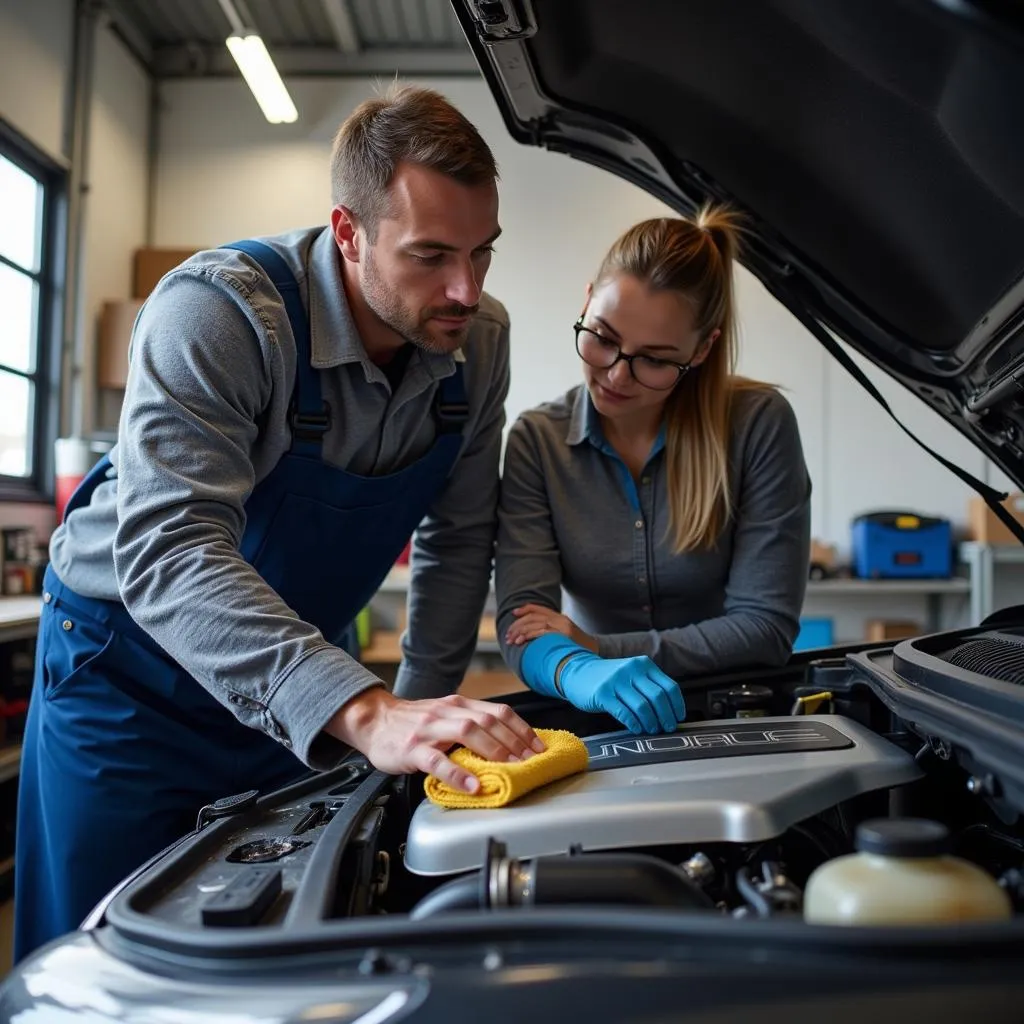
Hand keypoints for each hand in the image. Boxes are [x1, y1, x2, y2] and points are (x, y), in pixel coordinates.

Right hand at [326, 688, 546, 793]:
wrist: (374, 719)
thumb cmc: (412, 723)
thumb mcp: (445, 716)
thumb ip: (471, 724)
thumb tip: (507, 744)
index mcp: (458, 704)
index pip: (498, 711)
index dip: (522, 729)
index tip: (539, 747)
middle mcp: (447, 711)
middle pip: (488, 720)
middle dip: (514, 742)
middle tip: (532, 762)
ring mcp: (429, 729)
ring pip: (467, 732)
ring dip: (494, 751)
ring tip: (511, 769)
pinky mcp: (412, 749)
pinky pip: (437, 760)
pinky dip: (457, 773)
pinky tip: (472, 785)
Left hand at [506, 603, 597, 652]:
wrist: (596, 653)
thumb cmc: (578, 648)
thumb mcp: (565, 635)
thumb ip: (551, 631)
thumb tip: (531, 634)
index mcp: (560, 617)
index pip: (538, 608)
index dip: (524, 609)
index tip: (514, 613)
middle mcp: (560, 619)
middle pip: (533, 616)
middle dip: (517, 625)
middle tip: (508, 635)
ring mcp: (563, 627)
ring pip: (535, 624)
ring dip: (520, 632)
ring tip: (512, 640)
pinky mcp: (563, 635)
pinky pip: (542, 632)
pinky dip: (529, 635)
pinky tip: (521, 640)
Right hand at [559, 654, 684, 734]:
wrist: (578, 671)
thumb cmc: (610, 679)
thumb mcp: (632, 674)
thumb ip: (649, 686)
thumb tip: (670, 712)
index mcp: (644, 664)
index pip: (669, 686)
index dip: (677, 705)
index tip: (678, 718)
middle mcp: (632, 670)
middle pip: (658, 697)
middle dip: (666, 717)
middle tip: (667, 728)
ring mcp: (616, 681)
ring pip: (642, 706)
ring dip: (650, 722)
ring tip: (651, 730)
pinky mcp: (602, 693)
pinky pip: (624, 712)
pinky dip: (634, 724)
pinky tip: (636, 729)